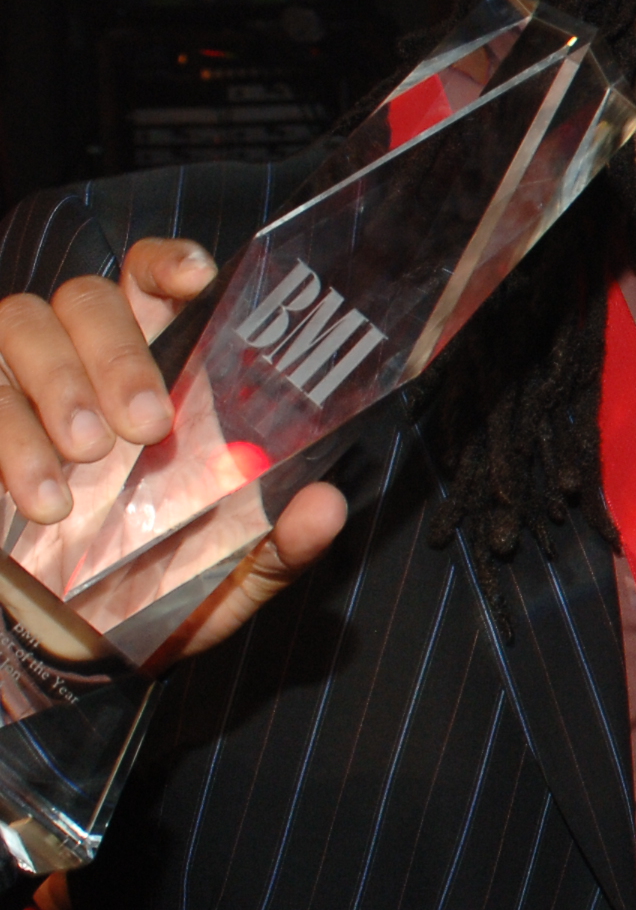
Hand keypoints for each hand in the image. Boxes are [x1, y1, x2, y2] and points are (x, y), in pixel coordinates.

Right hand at [0, 239, 346, 662]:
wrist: (65, 644)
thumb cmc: (153, 588)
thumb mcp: (228, 579)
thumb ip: (281, 546)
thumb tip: (329, 506)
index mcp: (156, 373)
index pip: (154, 283)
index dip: (168, 264)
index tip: (196, 280)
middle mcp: (81, 362)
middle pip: (87, 298)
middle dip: (114, 352)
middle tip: (145, 426)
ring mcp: (15, 386)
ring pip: (17, 325)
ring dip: (54, 388)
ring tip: (84, 467)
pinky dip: (7, 438)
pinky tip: (42, 500)